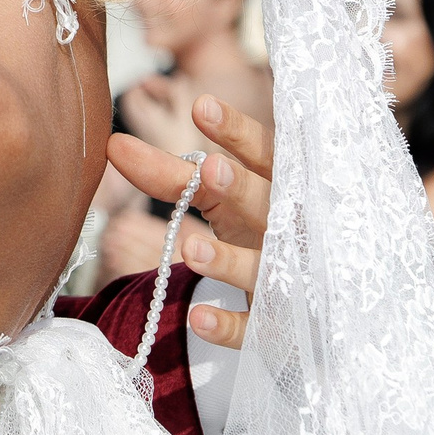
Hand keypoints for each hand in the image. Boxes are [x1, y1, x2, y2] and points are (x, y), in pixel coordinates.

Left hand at [104, 93, 271, 350]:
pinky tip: (198, 319)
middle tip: (212, 169)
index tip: (202, 106)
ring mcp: (290, 278)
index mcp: (279, 188)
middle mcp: (290, 228)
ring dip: (230, 259)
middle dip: (242, 188)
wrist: (319, 300)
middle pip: (267, 205)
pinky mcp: (282, 326)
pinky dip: (230, 325)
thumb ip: (172, 175)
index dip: (237, 133)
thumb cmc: (260, 229)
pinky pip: (258, 328)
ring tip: (192, 249)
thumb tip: (115, 145)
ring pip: (263, 268)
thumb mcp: (223, 200)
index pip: (264, 153)